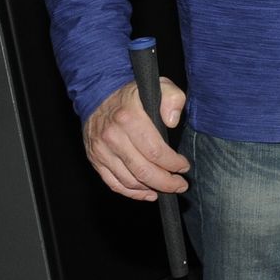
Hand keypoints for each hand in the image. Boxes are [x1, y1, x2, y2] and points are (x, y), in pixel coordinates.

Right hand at [84, 79, 188, 200]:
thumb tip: (172, 121)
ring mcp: (101, 150)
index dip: (173, 163)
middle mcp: (113, 137)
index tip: (184, 166)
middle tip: (180, 185)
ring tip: (167, 188)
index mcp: (129, 118)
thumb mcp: (159, 85)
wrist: (98, 94)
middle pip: (142, 170)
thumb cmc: (133, 93)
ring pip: (128, 180)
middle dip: (166, 182)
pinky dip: (131, 192)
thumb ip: (172, 99)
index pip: (155, 151)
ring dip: (151, 189)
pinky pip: (113, 183)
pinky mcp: (95, 159)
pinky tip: (147, 193)